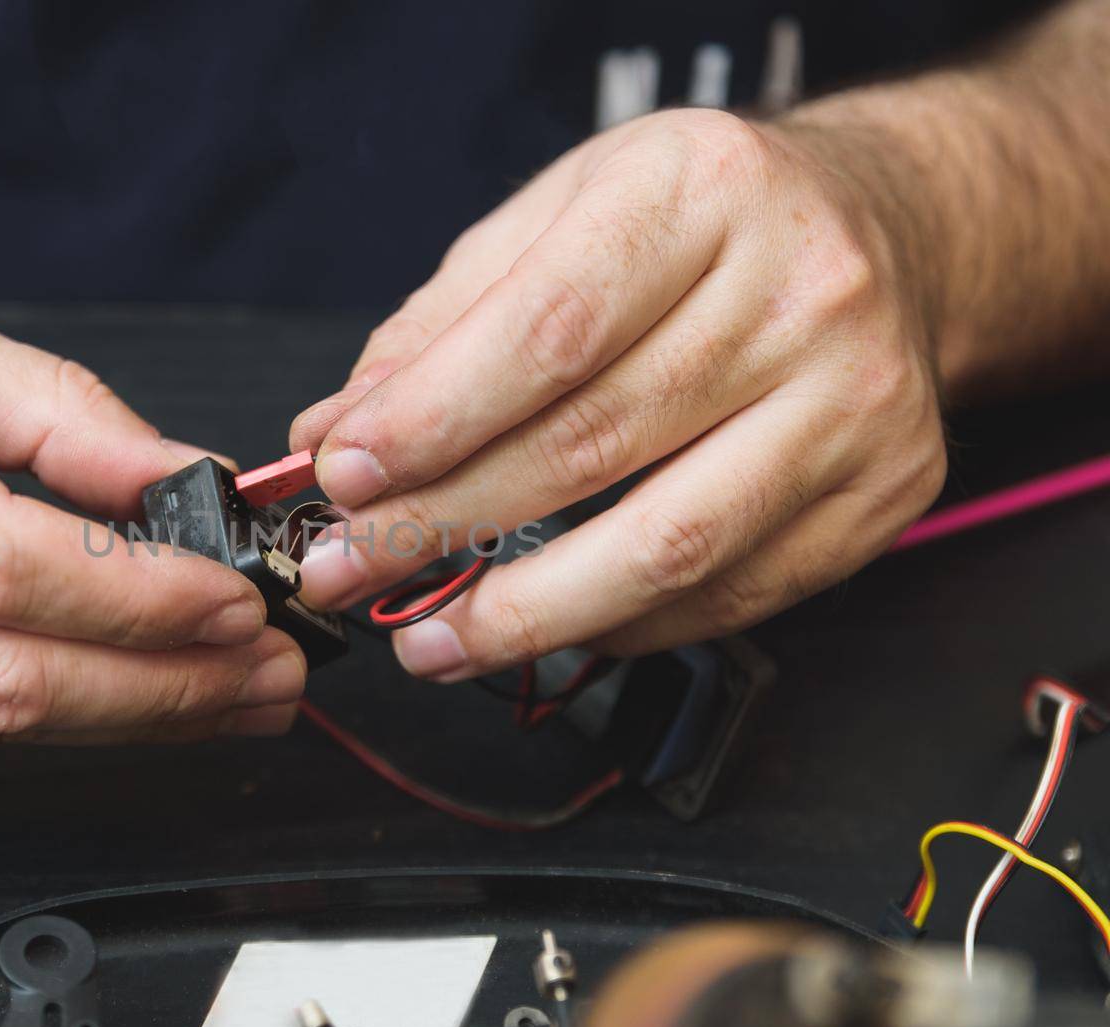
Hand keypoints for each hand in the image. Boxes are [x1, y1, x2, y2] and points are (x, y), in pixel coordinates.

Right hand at [0, 199, 304, 750]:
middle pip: (0, 683)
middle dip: (164, 692)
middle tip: (265, 672)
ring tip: (218, 690)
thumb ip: (45, 407)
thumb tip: (177, 478)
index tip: (237, 596)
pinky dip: (23, 717)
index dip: (142, 600)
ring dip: (115, 717)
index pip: (3, 570)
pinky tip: (100, 689)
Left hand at [290, 109, 946, 677]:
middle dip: (444, 527)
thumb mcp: (558, 218)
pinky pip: (729, 593)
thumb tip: (334, 435)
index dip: (434, 420)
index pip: (550, 330)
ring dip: (525, 614)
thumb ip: (442, 325)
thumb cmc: (692, 225)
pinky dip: (616, 625)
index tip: (342, 480)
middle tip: (346, 574)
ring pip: (667, 548)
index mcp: (702, 191)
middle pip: (594, 446)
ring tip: (428, 642)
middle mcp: (803, 290)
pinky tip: (543, 625)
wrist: (885, 234)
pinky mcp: (885, 492)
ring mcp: (857, 401)